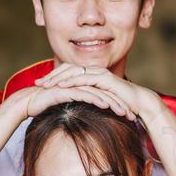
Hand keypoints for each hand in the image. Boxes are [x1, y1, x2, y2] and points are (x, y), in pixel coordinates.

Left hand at [34, 65, 159, 123]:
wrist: (138, 103)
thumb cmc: (119, 103)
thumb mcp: (98, 101)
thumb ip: (86, 99)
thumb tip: (73, 106)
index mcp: (91, 73)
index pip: (67, 72)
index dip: (53, 77)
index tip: (39, 85)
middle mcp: (94, 70)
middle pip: (67, 69)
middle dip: (51, 76)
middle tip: (37, 84)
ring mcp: (99, 73)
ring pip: (74, 72)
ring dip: (58, 78)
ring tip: (45, 85)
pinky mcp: (104, 79)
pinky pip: (84, 78)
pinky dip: (72, 81)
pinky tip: (61, 87)